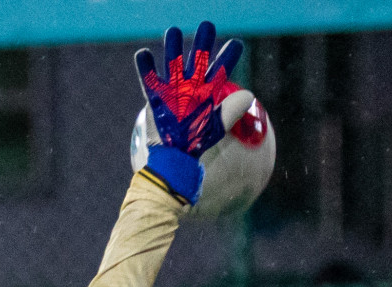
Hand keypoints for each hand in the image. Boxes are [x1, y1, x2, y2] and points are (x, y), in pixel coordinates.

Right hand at [135, 22, 243, 157]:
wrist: (174, 155)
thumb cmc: (196, 141)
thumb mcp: (216, 126)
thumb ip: (231, 110)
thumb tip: (248, 95)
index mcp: (208, 91)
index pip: (222, 68)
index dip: (229, 55)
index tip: (236, 45)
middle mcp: (191, 85)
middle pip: (198, 56)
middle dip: (203, 41)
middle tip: (207, 27)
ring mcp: (173, 88)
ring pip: (173, 60)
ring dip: (172, 46)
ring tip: (172, 32)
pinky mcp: (155, 96)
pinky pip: (148, 76)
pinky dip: (145, 66)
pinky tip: (143, 55)